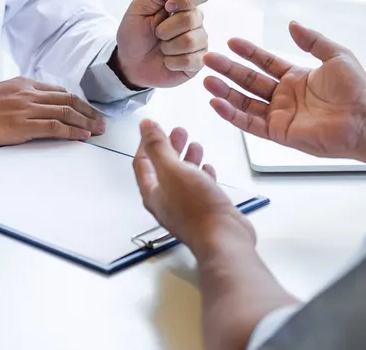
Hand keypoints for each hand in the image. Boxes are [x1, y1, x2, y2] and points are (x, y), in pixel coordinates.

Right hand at [0, 77, 104, 148]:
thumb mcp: (1, 93)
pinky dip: (72, 132)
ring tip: (98, 130)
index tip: (88, 110)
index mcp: (23, 83)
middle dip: (88, 111)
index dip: (78, 102)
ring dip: (85, 122)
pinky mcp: (22, 125)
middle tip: (101, 121)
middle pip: (68, 100)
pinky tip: (82, 136)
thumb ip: (20, 97)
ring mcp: (26, 108)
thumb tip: (35, 106)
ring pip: (65, 113)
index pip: (59, 91)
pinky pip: (54, 127)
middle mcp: (28, 93)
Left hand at [114, 0, 212, 88]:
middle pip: (192, 18)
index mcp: (183, 4)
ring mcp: (199, 42)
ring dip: (168, 46)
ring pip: (190, 41)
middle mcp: (195, 22)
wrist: (129, 62)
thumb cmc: (134, 34)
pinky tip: (167, 61)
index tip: (168, 6)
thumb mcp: (138, 8)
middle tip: (157, 33)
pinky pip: (190, 60)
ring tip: (162, 47)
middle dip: (166, 28)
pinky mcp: (197, 62)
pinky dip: (172, 61)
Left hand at [132, 119, 254, 259]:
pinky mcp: (204, 211)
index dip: (146, 143)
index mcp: (152, 192)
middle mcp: (166, 201)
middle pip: (163, 169)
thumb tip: (145, 126)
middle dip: (170, 147)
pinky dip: (202, 174)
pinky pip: (199, 188)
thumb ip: (158, 146)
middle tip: (179, 132)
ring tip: (195, 145)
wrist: (223, 238)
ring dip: (187, 159)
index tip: (153, 128)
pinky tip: (208, 169)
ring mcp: (185, 208)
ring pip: (182, 177)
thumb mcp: (173, 169)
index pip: (142, 163)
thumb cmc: (197, 208)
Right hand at [203, 21, 365, 159]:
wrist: (365, 121)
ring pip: (244, 102)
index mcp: (296, 78)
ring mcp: (280, 115)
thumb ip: (312, 40)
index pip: (265, 63)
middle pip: (249, 81)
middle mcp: (284, 97)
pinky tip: (217, 103)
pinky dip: (231, 114)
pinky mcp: (278, 132)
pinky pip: (249, 123)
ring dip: (225, 91)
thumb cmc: (357, 91)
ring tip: (207, 81)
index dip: (248, 53)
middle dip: (228, 70)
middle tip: (209, 59)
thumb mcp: (336, 55)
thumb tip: (292, 25)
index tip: (232, 42)